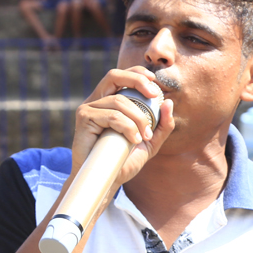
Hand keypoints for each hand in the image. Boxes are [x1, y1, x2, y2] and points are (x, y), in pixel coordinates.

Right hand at [71, 67, 175, 196]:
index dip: (137, 73)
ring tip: (144, 137)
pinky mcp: (84, 119)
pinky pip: (111, 115)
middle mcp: (97, 100)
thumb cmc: (125, 160)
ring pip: (119, 101)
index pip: (122, 76)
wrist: (108, 180)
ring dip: (138, 118)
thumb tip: (169, 102)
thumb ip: (162, 124)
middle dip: (137, 81)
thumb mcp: (150, 141)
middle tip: (154, 95)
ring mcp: (88, 108)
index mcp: (110, 101)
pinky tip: (133, 140)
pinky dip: (127, 127)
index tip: (154, 82)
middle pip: (115, 75)